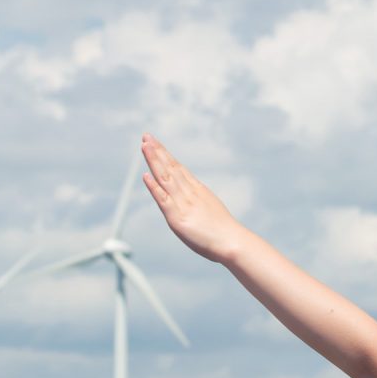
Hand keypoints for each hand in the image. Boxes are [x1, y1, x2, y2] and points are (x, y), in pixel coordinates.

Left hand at [138, 134, 253, 263]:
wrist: (231, 242)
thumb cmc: (224, 233)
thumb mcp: (211, 210)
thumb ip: (200, 204)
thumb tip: (196, 204)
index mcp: (197, 190)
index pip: (178, 168)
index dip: (165, 155)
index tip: (156, 143)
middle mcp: (189, 192)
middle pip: (171, 168)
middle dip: (157, 151)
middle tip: (146, 136)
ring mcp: (182, 203)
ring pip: (165, 178)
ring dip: (154, 161)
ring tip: (145, 146)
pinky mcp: (176, 217)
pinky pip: (163, 199)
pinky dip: (154, 187)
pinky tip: (146, 175)